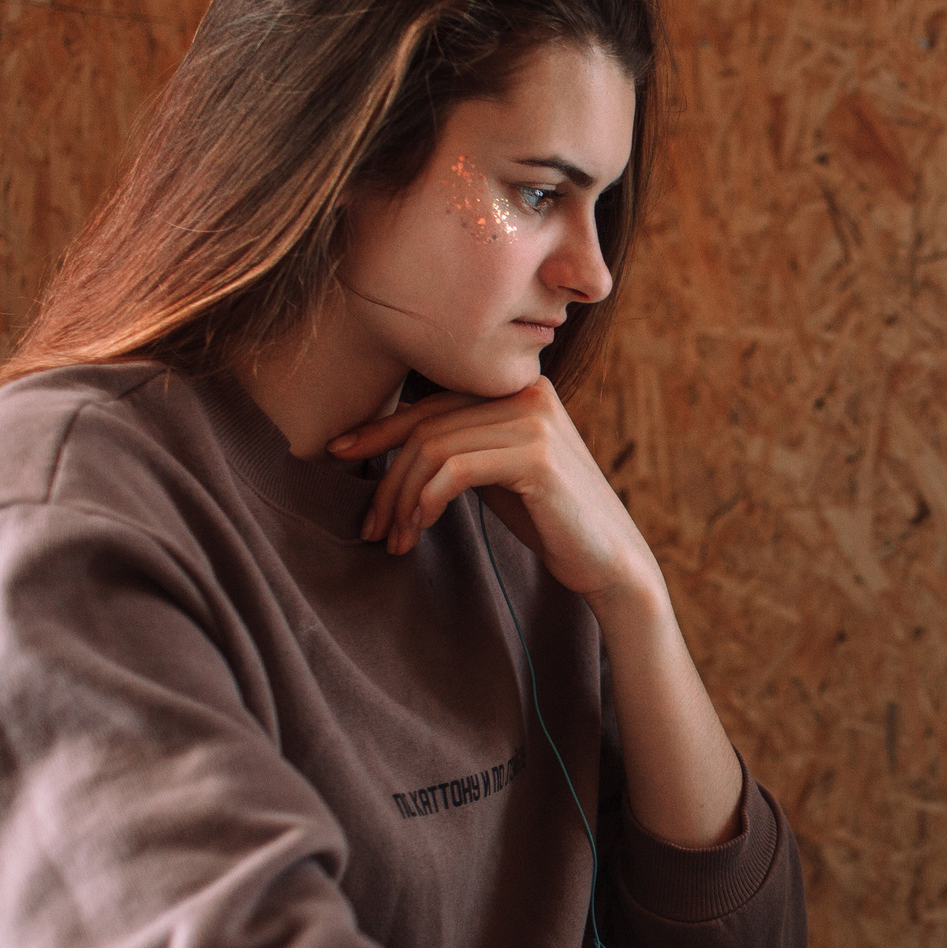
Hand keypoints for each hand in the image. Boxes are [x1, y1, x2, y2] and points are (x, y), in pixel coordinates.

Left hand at [328, 380, 659, 611]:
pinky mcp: (537, 457)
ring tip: (394, 539)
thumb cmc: (550, 519)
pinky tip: (421, 527)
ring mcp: (535, 421)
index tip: (337, 453)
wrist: (609, 559)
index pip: (432, 403)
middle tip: (371, 526)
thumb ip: (463, 443)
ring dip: (402, 498)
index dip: (379, 428)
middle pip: (427, 425)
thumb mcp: (498, 471)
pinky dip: (427, 500)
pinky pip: (455, 469)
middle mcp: (529, 393)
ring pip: (434, 448)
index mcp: (519, 388)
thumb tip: (392, 439)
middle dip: (387, 477)